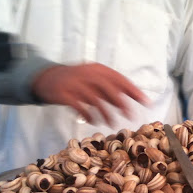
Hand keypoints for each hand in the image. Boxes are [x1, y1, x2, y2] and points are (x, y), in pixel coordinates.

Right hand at [32, 63, 149, 124]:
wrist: (47, 79)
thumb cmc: (76, 82)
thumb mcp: (93, 81)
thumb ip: (108, 91)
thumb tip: (126, 103)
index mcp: (98, 69)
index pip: (119, 79)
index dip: (133, 90)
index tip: (145, 101)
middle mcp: (88, 74)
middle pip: (109, 88)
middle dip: (122, 103)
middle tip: (130, 116)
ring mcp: (75, 83)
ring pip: (95, 99)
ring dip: (105, 113)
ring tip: (111, 124)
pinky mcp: (64, 94)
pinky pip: (80, 106)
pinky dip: (89, 115)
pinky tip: (93, 122)